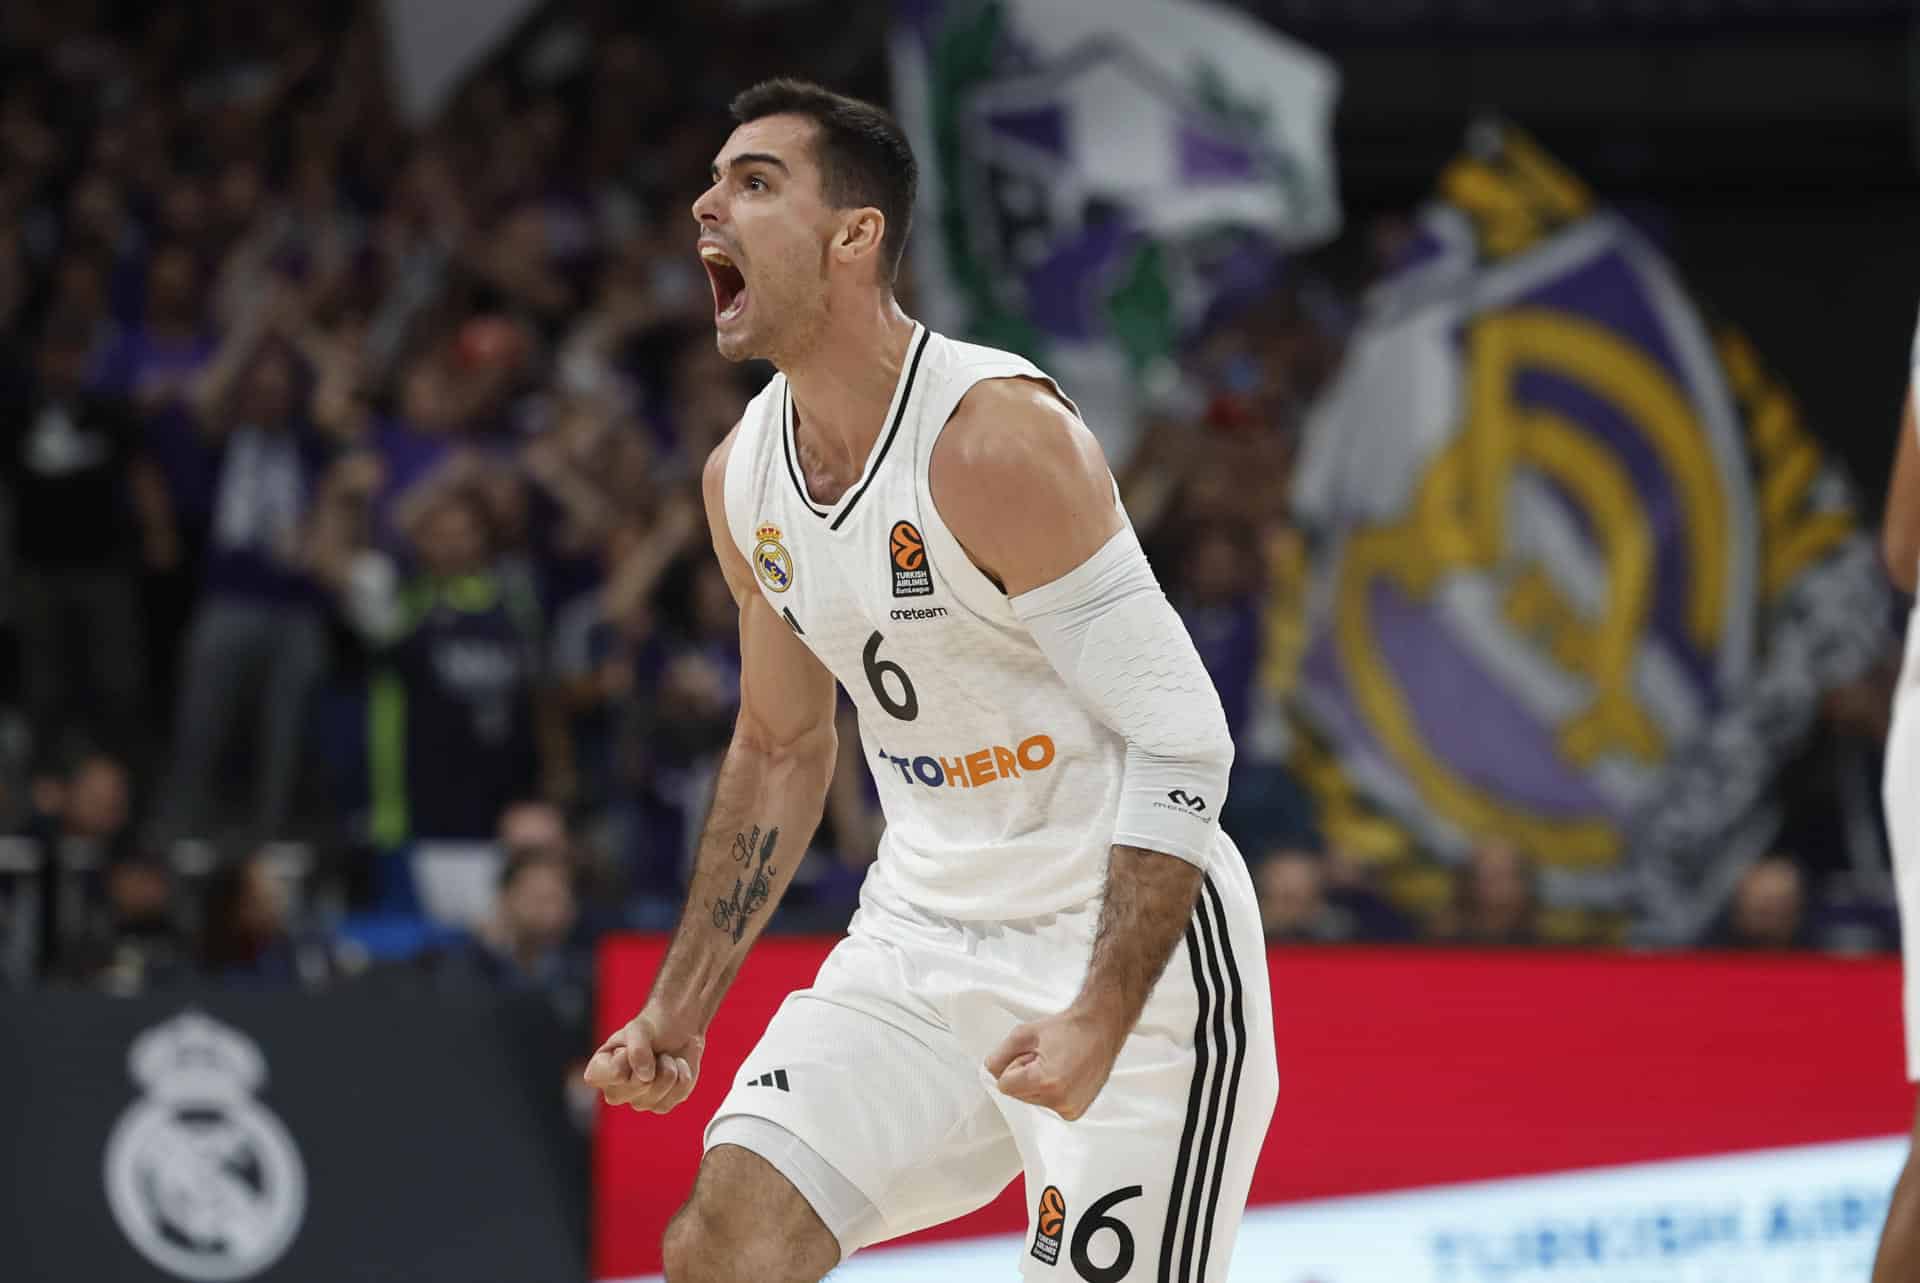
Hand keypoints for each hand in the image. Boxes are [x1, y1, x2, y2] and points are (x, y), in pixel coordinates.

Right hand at [584, 1008, 704, 1114]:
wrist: (678, 1029)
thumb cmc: (651, 1028)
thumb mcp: (639, 1028)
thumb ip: (637, 1048)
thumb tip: (646, 1077)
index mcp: (600, 1072)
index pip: (598, 1077)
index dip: (620, 1059)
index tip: (628, 1046)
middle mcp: (615, 1091)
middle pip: (631, 1088)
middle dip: (650, 1063)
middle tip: (652, 1051)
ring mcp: (638, 1101)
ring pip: (655, 1094)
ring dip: (668, 1067)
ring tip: (664, 1057)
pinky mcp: (661, 1105)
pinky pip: (675, 1096)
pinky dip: (683, 1075)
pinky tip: (677, 1065)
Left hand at [985, 1004, 1127, 1121]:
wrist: (1102, 1027)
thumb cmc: (1068, 1027)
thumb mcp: (1024, 1033)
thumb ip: (999, 1055)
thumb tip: (989, 1072)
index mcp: (1045, 1081)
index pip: (1004, 1085)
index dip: (1015, 1065)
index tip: (1034, 1053)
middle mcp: (1059, 1100)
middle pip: (1017, 1095)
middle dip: (1025, 1075)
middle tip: (1047, 1056)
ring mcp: (1069, 1109)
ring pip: (1032, 1100)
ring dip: (1038, 1083)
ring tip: (1058, 1064)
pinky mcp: (1075, 1112)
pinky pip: (1048, 1105)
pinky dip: (1051, 1091)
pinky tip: (1066, 1075)